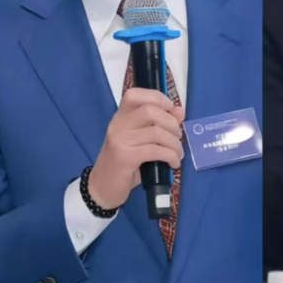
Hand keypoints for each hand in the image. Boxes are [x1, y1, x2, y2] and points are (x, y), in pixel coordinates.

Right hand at [87, 88, 184, 210]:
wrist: (103, 187)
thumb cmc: (126, 162)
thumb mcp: (143, 141)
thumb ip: (160, 124)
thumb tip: (179, 110)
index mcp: (121, 117)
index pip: (134, 95)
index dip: (156, 97)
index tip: (171, 109)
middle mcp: (118, 125)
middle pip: (150, 111)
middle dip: (172, 124)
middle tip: (177, 137)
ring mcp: (120, 140)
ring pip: (157, 132)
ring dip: (175, 144)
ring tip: (177, 153)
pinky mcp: (125, 157)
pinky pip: (156, 150)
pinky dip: (171, 156)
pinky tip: (173, 163)